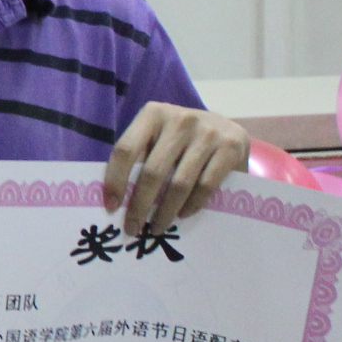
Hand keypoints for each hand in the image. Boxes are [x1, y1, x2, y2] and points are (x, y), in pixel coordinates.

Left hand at [106, 102, 250, 236]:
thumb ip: (139, 157)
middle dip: (139, 205)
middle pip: (152, 171)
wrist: (226, 128)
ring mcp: (208, 132)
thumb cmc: (181, 139)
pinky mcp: (231, 147)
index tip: (111, 207)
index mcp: (153, 113)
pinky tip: (182, 215)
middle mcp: (180, 119)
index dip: (115, 180)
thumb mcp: (157, 137)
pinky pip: (206, 185)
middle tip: (132, 228)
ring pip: (179, 183)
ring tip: (156, 228)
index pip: (125, 149)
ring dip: (165, 212)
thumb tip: (115, 200)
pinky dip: (192, 205)